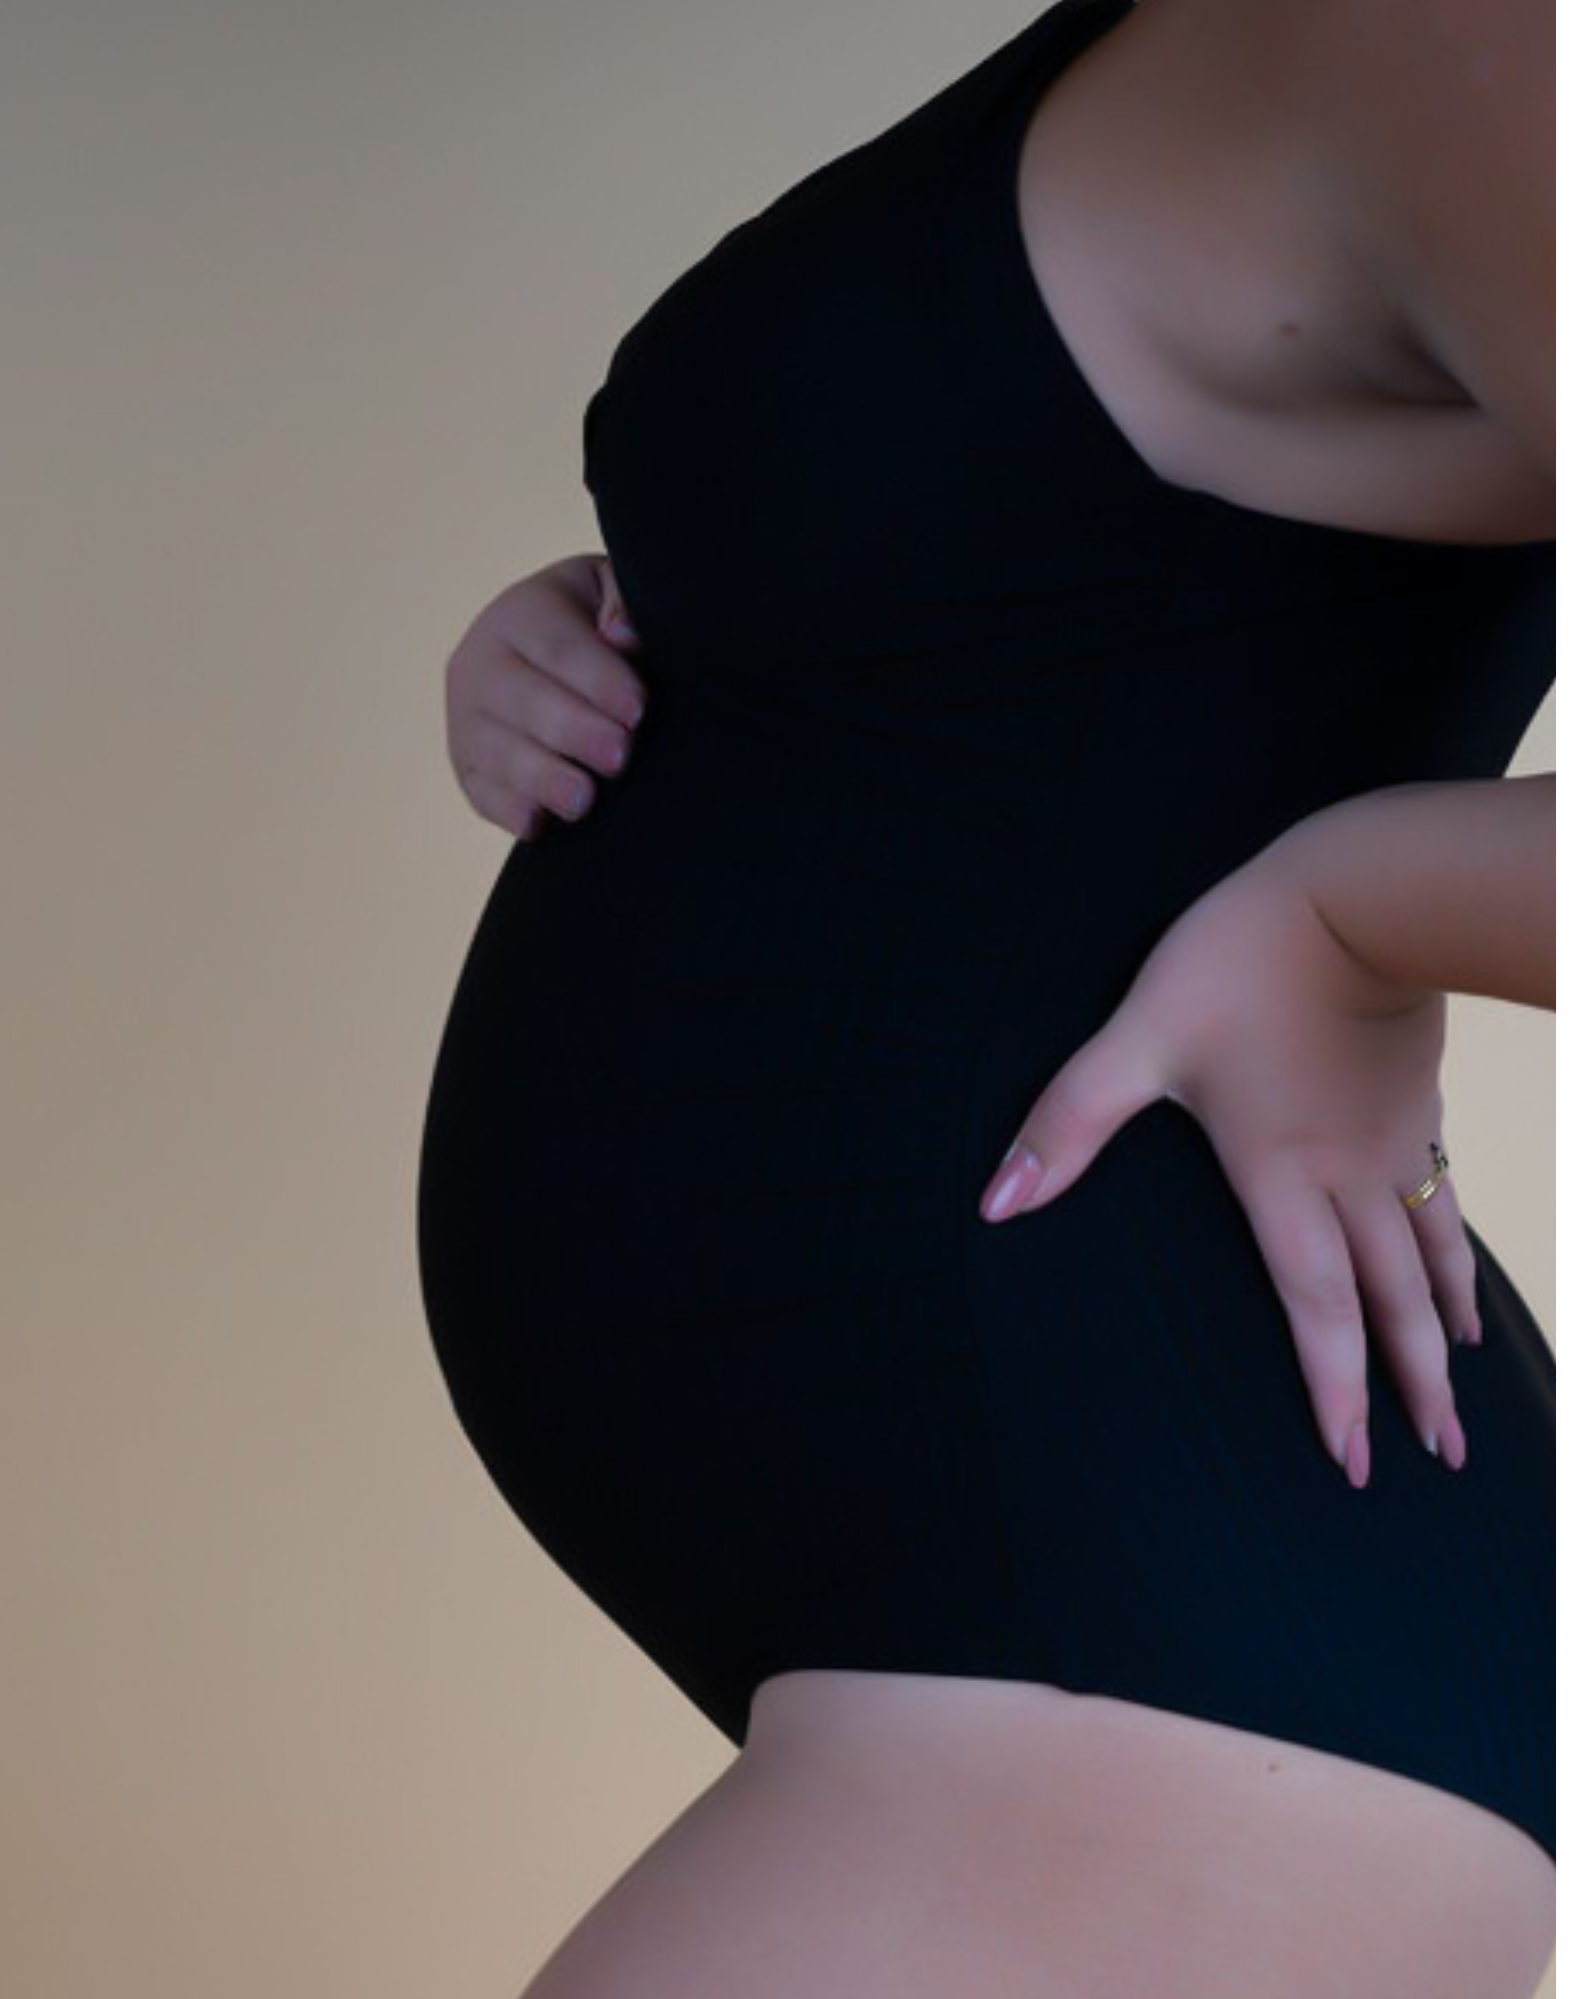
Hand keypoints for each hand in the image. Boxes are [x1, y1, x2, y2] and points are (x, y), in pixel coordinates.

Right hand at [444, 553, 646, 838]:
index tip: (638, 710)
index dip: (598, 679)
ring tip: (582, 800)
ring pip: (497, 751)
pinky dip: (506, 810)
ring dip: (540, 778)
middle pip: (523, 700)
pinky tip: (537, 825)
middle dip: (573, 731)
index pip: (558, 647)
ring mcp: (466, 718)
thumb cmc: (594, 625)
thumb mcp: (608, 596)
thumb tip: (622, 635)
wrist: (541, 655)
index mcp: (520, 613)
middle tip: (619, 757)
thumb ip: (622, 605)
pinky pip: (480, 791)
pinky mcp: (466, 766)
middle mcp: (480, 662)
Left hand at [977, 828, 1478, 1488]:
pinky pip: (1443, 1197)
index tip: (1353, 1460)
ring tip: (1460, 1388)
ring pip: (1429, 1258)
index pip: (1313, 1308)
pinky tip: (1461, 1275)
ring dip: (1444, 1329)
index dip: (1333, 1389)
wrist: (1355, 895)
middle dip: (1407, 1388)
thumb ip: (1069, 1122)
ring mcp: (1391, 1142)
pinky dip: (1455, 1250)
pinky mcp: (1415, 1101)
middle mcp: (1347, 1177)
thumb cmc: (1238, 963)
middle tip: (1438, 1458)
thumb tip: (995, 1202)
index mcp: (1279, 1176)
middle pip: (1388, 1302)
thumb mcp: (1137, 1038)